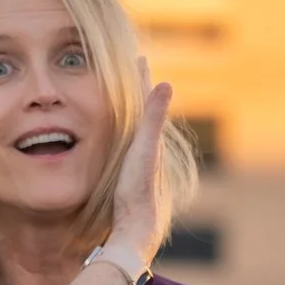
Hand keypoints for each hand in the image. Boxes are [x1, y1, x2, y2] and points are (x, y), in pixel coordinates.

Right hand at [104, 64, 171, 265]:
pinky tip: (118, 143)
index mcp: (150, 140)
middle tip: (132, 70)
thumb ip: (152, 118)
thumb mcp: (144, 150)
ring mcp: (139, 164)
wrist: (137, 226)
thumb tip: (166, 83)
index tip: (138, 57)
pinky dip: (123, 135)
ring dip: (130, 113)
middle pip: (142, 113)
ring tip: (125, 99)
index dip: (141, 79)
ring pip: (135, 131)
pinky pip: (125, 147)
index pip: (146, 102)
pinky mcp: (131, 177)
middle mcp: (148, 150)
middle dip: (137, 91)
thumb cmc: (139, 190)